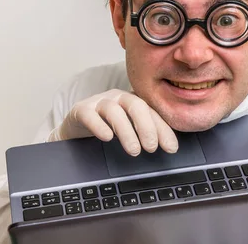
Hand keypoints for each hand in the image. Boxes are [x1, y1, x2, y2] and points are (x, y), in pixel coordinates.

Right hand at [52, 89, 178, 155]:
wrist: (76, 127)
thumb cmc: (107, 127)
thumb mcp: (129, 129)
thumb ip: (146, 134)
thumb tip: (168, 150)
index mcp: (134, 101)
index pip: (153, 112)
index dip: (163, 129)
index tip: (171, 148)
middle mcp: (118, 97)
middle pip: (136, 105)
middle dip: (147, 127)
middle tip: (152, 148)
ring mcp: (99, 102)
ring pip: (114, 110)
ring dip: (126, 131)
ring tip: (134, 151)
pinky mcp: (81, 109)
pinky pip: (89, 114)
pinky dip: (99, 125)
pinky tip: (107, 137)